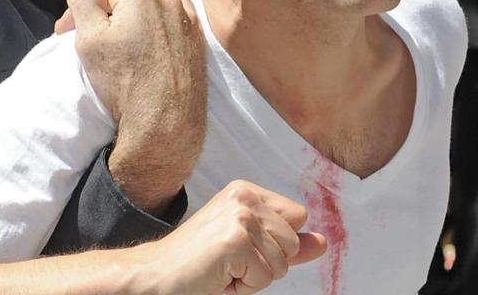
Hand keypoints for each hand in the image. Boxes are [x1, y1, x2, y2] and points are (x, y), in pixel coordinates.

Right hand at [61, 0, 206, 214]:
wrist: (166, 123)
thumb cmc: (125, 82)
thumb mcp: (89, 39)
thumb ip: (84, 1)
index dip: (79, 13)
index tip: (66, 34)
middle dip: (107, 13)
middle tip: (93, 39)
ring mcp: (188, 15)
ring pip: (149, 3)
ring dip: (132, 16)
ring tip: (120, 41)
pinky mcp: (197, 34)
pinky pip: (170, 18)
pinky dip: (155, 24)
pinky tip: (145, 44)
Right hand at [135, 180, 327, 294]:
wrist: (155, 277)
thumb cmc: (197, 265)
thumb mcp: (249, 249)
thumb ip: (286, 244)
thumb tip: (323, 242)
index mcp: (246, 191)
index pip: (297, 216)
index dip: (277, 243)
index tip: (241, 248)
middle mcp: (244, 197)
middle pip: (293, 242)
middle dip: (267, 263)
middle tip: (229, 262)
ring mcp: (240, 217)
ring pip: (282, 262)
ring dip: (254, 276)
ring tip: (222, 268)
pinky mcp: (235, 240)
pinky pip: (265, 277)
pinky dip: (243, 286)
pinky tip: (218, 275)